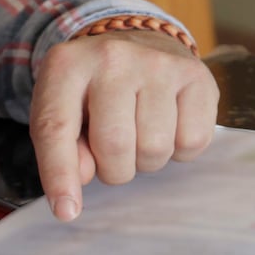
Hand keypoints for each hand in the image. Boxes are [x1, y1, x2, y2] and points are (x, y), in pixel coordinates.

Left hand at [29, 29, 217, 221]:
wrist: (142, 43)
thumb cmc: (95, 90)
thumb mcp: (65, 110)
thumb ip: (64, 148)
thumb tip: (81, 179)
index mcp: (67, 66)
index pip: (57, 128)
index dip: (59, 175)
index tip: (66, 211)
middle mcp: (114, 57)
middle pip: (115, 145)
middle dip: (115, 169)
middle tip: (114, 156)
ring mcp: (160, 64)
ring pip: (155, 148)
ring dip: (147, 160)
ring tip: (142, 136)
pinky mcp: (197, 77)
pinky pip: (192, 142)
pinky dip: (180, 150)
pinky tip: (170, 127)